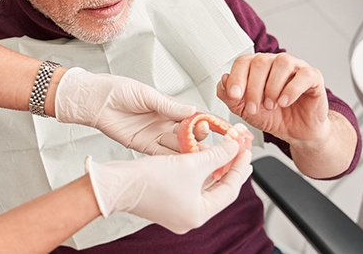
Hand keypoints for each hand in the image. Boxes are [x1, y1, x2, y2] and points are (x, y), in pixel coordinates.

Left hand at [54, 68, 197, 154]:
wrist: (95, 100)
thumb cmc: (118, 90)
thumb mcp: (146, 94)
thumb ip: (168, 106)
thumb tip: (192, 111)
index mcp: (168, 106)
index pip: (194, 115)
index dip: (209, 121)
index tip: (224, 127)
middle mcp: (164, 122)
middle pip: (189, 133)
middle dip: (199, 136)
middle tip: (204, 135)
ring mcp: (155, 135)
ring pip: (178, 145)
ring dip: (189, 150)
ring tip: (199, 153)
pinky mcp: (144, 146)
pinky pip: (162, 154)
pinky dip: (173, 159)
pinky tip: (183, 162)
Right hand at [86, 139, 251, 233]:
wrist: (116, 184)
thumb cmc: (149, 180)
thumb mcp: (191, 163)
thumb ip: (218, 154)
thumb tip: (236, 146)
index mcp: (199, 214)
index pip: (230, 189)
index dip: (239, 167)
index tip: (246, 150)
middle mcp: (189, 216)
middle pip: (218, 189)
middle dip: (229, 167)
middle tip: (240, 150)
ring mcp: (177, 210)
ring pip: (204, 186)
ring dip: (213, 167)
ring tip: (224, 150)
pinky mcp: (166, 201)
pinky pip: (190, 185)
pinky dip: (198, 171)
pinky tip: (202, 156)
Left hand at [217, 53, 329, 145]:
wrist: (296, 132)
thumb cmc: (272, 116)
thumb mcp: (244, 110)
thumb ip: (230, 97)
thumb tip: (223, 80)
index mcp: (257, 67)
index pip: (243, 61)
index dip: (237, 77)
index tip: (234, 95)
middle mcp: (275, 62)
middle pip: (261, 61)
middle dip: (254, 88)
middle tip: (254, 108)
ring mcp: (296, 67)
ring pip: (282, 63)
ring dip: (272, 87)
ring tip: (271, 105)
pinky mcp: (313, 77)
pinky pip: (304, 75)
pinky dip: (292, 89)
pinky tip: (284, 102)